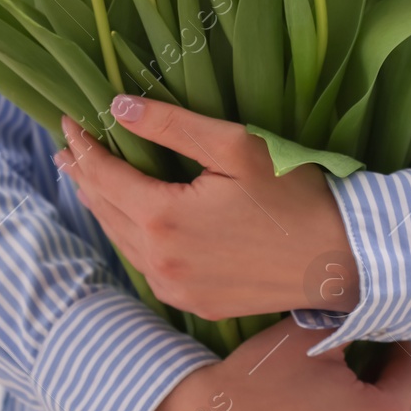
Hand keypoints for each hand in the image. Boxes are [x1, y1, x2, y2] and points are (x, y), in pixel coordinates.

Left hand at [55, 96, 359, 319]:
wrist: (341, 259)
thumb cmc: (296, 194)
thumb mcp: (235, 146)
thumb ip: (172, 126)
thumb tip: (118, 107)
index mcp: (163, 218)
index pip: (104, 175)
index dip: (84, 146)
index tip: (69, 121)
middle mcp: (160, 261)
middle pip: (106, 210)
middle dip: (86, 175)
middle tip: (69, 149)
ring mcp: (176, 288)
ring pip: (124, 242)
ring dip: (105, 208)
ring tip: (89, 182)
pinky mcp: (197, 302)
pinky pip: (149, 266)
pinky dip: (132, 238)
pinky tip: (134, 223)